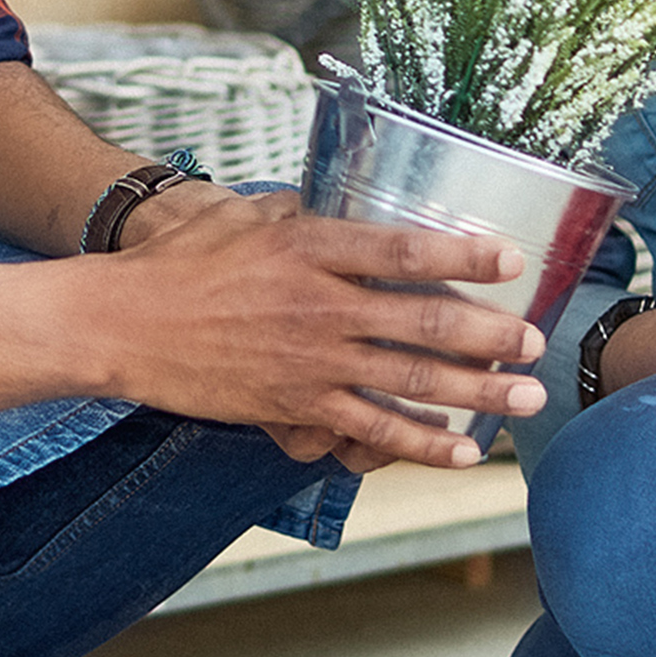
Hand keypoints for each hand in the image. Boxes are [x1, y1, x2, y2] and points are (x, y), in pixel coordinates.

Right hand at [92, 188, 548, 469]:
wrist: (120, 324)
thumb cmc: (176, 264)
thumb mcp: (240, 218)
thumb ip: (296, 215)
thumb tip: (337, 205)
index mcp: (308, 248)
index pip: (400, 250)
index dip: (461, 255)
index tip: (510, 258)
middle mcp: (319, 304)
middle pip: (422, 320)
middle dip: (488, 333)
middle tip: (535, 339)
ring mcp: (310, 360)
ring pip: (410, 379)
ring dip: (477, 391)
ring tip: (526, 397)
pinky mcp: (294, 405)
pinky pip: (371, 428)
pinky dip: (422, 443)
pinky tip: (464, 451)